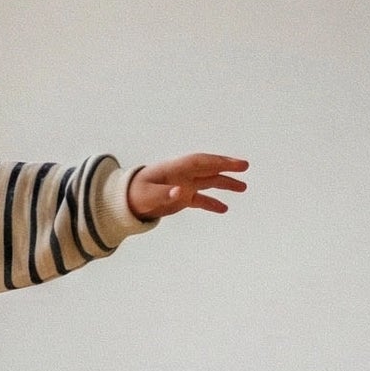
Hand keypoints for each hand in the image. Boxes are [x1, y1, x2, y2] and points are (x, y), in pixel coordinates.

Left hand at [128, 154, 248, 219]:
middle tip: (244, 167)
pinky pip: (200, 199)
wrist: (125, 201)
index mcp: (175, 169)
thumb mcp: (147, 195)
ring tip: (243, 187)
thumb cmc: (134, 194)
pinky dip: (211, 203)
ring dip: (225, 183)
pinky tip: (224, 209)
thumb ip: (164, 194)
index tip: (236, 163)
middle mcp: (183, 175)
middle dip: (227, 167)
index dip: (219, 161)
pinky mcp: (182, 198)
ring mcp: (184, 185)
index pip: (201, 162)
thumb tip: (180, 192)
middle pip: (208, 168)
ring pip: (208, 182)